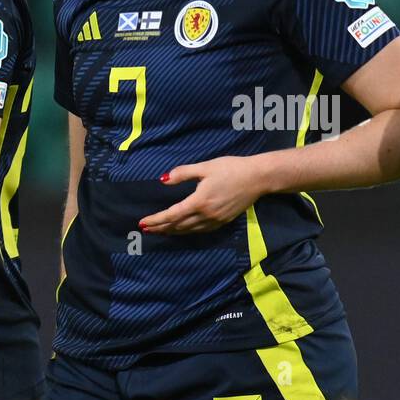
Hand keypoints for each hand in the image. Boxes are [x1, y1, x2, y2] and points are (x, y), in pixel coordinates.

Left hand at [138, 156, 267, 234]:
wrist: (257, 178)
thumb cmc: (231, 168)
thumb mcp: (205, 167)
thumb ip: (183, 173)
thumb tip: (163, 180)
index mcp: (199, 201)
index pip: (172, 215)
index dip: (156, 220)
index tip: (142, 223)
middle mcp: (206, 215)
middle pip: (178, 226)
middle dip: (161, 228)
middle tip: (147, 229)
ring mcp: (215, 220)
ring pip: (189, 231)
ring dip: (173, 232)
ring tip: (161, 231)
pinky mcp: (223, 221)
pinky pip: (201, 230)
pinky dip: (188, 231)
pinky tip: (183, 230)